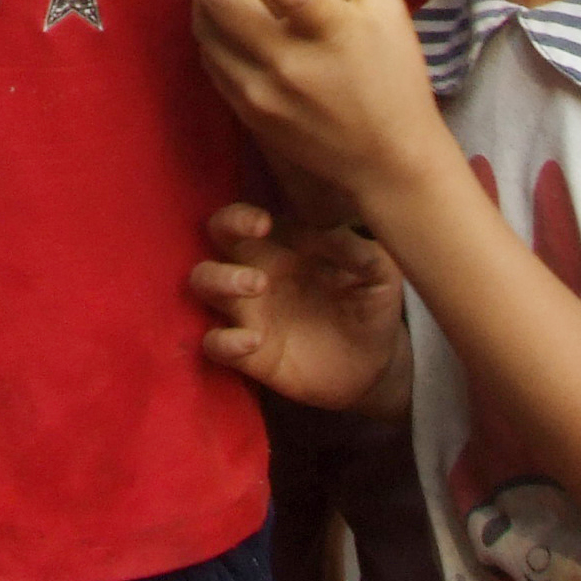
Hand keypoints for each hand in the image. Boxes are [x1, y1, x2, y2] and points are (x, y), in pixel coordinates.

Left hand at [187, 0, 455, 207]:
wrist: (387, 161)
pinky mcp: (247, 111)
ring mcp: (262, 90)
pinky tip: (214, 11)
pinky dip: (206, 28)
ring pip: (205, 28)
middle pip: (222, 0)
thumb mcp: (389, 11)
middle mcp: (290, 61)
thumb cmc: (394, 77)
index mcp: (331, 31)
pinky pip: (210, 59)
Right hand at [190, 202, 409, 414]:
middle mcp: (255, 271)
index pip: (244, 218)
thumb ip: (358, 251)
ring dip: (221, 280)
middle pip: (212, 239)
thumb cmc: (370, 305)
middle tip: (258, 243)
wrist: (376, 364)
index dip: (242, 216)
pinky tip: (254, 341)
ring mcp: (247, 312)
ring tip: (257, 286)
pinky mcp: (248, 355)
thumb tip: (331, 235)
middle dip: (225, 235)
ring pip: (203, 283)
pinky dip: (224, 341)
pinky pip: (214, 343)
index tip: (264, 224)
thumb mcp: (378, 275)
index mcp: (281, 247)